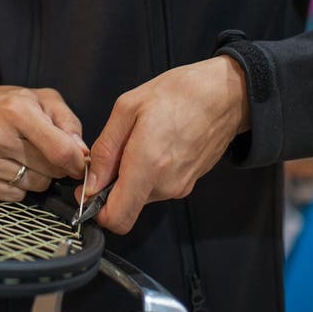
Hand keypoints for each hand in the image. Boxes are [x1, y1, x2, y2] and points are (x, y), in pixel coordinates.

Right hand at [0, 83, 87, 200]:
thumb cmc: (5, 104)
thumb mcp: (41, 98)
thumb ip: (68, 122)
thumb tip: (82, 154)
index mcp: (16, 110)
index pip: (60, 151)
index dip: (77, 162)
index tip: (80, 163)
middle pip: (49, 172)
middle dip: (55, 165)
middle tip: (44, 150)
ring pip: (34, 186)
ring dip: (36, 175)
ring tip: (22, 155)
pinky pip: (14, 196)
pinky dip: (18, 184)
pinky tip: (8, 165)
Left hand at [76, 56, 249, 233]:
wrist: (223, 94)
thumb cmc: (177, 93)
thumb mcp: (127, 108)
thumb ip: (105, 149)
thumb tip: (90, 183)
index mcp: (148, 165)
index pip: (117, 219)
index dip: (96, 209)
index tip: (88, 188)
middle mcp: (166, 185)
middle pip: (125, 205)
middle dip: (112, 185)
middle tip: (115, 150)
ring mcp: (180, 187)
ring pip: (140, 196)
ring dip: (131, 176)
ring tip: (138, 140)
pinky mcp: (188, 184)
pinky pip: (157, 187)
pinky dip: (147, 173)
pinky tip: (154, 144)